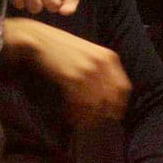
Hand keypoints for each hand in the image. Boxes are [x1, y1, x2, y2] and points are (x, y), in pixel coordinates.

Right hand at [4, 17, 130, 125]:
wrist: (39, 38)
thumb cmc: (62, 48)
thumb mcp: (89, 53)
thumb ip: (101, 70)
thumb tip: (106, 98)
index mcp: (109, 57)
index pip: (123, 87)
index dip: (119, 105)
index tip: (113, 116)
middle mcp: (103, 63)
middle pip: (111, 98)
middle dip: (104, 115)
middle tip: (94, 124)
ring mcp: (88, 70)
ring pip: (95, 104)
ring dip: (88, 118)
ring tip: (81, 124)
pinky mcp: (73, 77)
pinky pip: (79, 103)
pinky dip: (76, 114)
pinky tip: (70, 118)